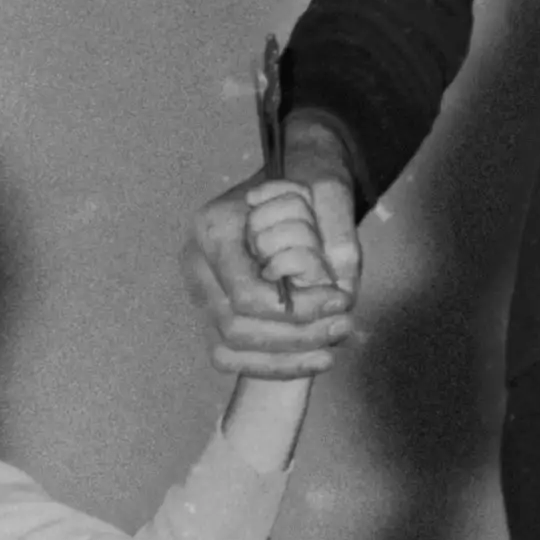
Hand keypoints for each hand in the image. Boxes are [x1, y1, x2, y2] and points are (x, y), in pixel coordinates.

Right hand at [188, 116, 361, 378]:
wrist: (295, 175)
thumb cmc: (309, 183)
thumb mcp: (330, 192)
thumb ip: (337, 234)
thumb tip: (342, 284)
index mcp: (215, 227)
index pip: (247, 295)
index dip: (297, 310)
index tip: (340, 301)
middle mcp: (196, 261)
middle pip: (236, 327)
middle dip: (295, 337)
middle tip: (342, 327)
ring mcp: (198, 289)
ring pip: (230, 347)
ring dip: (285, 357)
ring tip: (331, 348)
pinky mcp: (207, 311)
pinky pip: (229, 355)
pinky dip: (271, 364)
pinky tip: (313, 358)